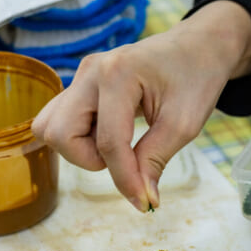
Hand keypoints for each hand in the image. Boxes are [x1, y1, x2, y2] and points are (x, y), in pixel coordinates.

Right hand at [32, 0, 250, 211]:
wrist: (199, 47)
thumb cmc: (197, 79)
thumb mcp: (184, 124)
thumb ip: (156, 160)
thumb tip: (142, 201)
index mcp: (117, 74)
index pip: (107, 142)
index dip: (124, 179)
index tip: (144, 203)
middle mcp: (90, 72)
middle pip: (58, 133)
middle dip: (89, 159)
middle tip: (128, 157)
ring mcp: (82, 76)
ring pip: (51, 127)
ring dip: (81, 148)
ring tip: (120, 145)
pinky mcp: (82, 84)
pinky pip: (62, 119)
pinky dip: (81, 137)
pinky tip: (113, 135)